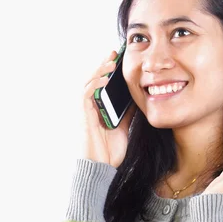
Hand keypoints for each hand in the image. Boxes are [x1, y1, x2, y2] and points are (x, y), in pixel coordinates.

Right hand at [82, 50, 136, 167]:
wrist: (101, 168)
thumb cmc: (110, 152)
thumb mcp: (124, 127)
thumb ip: (127, 113)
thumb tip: (139, 99)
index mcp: (100, 109)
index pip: (103, 85)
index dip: (109, 71)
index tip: (119, 60)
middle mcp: (91, 108)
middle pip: (94, 80)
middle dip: (104, 65)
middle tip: (115, 53)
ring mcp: (86, 111)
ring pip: (88, 84)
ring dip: (99, 71)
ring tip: (110, 62)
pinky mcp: (84, 116)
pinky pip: (85, 95)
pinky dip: (94, 85)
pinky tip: (104, 79)